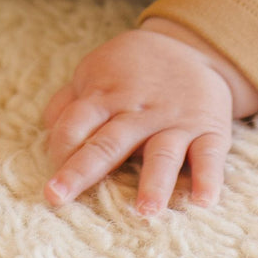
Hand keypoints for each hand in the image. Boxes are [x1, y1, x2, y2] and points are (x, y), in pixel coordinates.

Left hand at [42, 20, 257, 215]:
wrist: (190, 46)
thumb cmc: (131, 71)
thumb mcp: (95, 73)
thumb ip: (69, 102)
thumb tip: (47, 129)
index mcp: (105, 97)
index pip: (74, 124)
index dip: (59, 149)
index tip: (49, 179)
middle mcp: (139, 112)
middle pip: (107, 144)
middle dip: (81, 171)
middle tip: (57, 197)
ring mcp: (175, 121)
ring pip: (162, 154)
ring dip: (154, 182)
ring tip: (145, 211)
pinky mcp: (210, 130)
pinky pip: (209, 156)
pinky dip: (208, 179)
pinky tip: (203, 202)